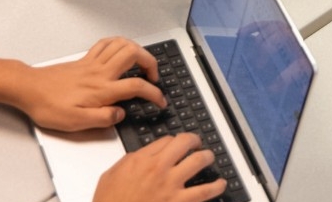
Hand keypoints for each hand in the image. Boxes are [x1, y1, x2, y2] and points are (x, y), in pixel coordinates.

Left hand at [17, 37, 164, 131]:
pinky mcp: (85, 59)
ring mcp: (92, 63)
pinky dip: (119, 43)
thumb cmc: (48, 106)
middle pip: (134, 55)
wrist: (28, 88)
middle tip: (154, 77)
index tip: (160, 101)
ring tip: (142, 62)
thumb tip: (120, 113)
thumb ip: (102, 118)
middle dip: (151, 63)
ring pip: (122, 44)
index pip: (136, 87)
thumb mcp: (75, 122)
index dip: (154, 93)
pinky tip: (121, 51)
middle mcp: (100, 73)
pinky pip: (106, 43)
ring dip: (138, 50)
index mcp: (101, 90)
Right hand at [92, 133, 225, 201]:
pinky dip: (216, 186)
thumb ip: (129, 162)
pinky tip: (220, 184)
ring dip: (207, 157)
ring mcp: (171, 186)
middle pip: (185, 143)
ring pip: (198, 161)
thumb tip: (141, 156)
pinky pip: (204, 192)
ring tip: (210, 157)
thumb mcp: (111, 176)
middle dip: (194, 140)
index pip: (166, 140)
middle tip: (197, 144)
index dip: (173, 140)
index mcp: (141, 160)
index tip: (176, 144)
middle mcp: (159, 168)